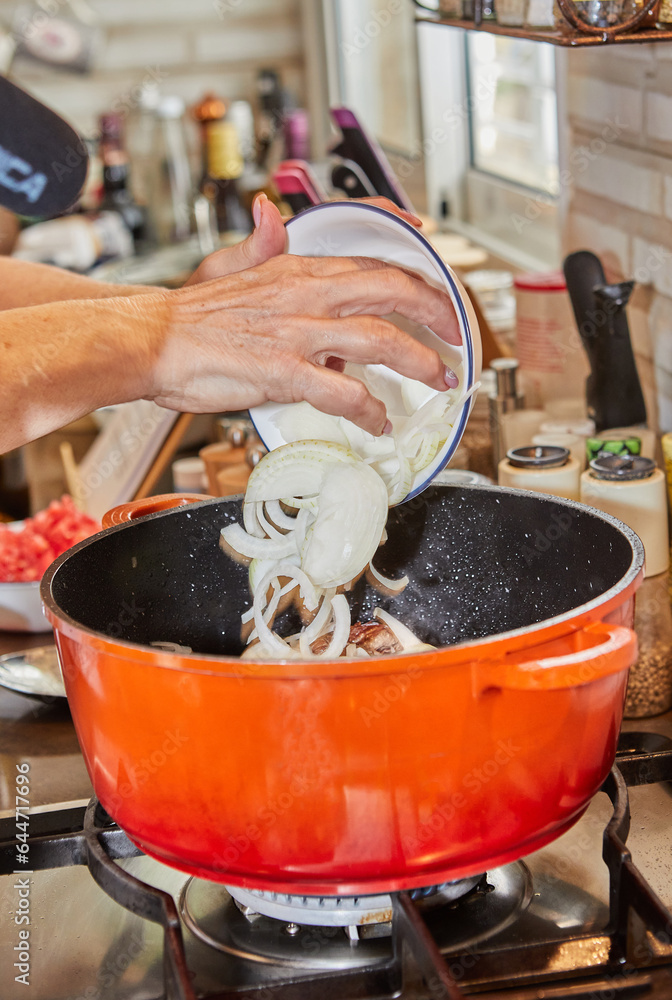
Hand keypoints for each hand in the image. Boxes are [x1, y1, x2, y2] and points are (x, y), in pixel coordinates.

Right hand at [146, 195, 460, 436]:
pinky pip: (341, 391)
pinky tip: (380, 422)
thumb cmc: (190, 316)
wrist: (150, 340)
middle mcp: (305, 295)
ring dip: (419, 362)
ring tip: (438, 382)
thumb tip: (271, 215)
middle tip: (458, 337)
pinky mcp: (282, 370)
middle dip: (437, 314)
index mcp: (297, 271)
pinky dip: (369, 409)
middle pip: (392, 293)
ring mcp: (296, 333)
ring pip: (379, 342)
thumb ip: (259, 245)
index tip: (439, 301)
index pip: (373, 268)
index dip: (416, 283)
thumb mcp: (228, 266)